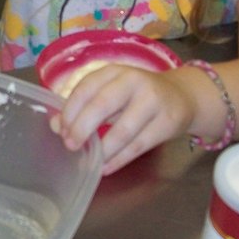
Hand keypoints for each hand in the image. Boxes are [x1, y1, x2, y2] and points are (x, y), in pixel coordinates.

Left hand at [51, 65, 194, 174]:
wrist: (182, 96)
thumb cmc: (137, 96)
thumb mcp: (111, 93)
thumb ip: (84, 106)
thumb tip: (55, 125)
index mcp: (115, 72)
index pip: (86, 88)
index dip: (70, 110)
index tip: (60, 129)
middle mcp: (134, 82)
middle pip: (102, 106)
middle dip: (81, 128)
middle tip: (70, 145)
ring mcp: (153, 102)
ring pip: (123, 131)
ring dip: (102, 150)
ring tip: (89, 160)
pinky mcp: (167, 123)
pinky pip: (138, 146)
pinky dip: (119, 160)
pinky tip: (105, 167)